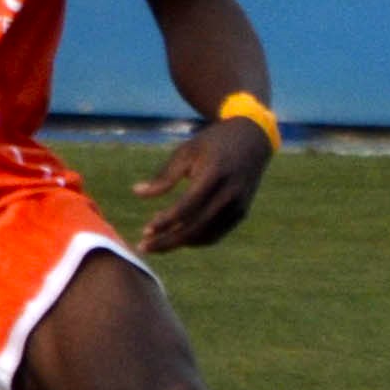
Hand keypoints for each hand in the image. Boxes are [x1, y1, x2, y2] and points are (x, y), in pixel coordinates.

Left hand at [131, 116, 268, 253]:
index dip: (166, 222)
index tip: (145, 231)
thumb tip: (137, 192)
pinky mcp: (241, 212)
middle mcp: (230, 193)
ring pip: (207, 234)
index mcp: (215, 174)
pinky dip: (196, 239)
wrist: (252, 142)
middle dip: (168, 240)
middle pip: (196, 226)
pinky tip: (177, 235)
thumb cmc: (212, 144)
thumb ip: (164, 176)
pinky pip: (217, 233)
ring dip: (180, 243)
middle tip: (144, 247)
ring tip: (156, 243)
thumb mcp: (186, 152)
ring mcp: (238, 205)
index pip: (187, 206)